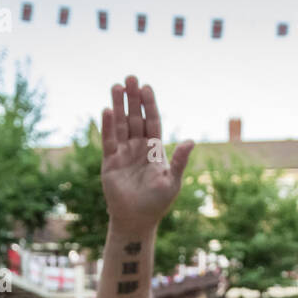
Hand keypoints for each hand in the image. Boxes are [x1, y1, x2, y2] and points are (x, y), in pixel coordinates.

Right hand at [100, 76, 193, 230]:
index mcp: (155, 149)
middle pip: (135, 118)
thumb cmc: (158, 203)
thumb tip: (191, 141)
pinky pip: (108, 141)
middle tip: (131, 78)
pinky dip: (107, 126)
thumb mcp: (172, 181)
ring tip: (116, 86)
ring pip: (120, 125)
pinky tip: (106, 110)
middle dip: (133, 99)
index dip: (149, 104)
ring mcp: (123, 153)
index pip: (152, 121)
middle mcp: (138, 147)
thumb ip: (179, 161)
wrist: (137, 220)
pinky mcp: (110, 162)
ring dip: (118, 106)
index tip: (146, 87)